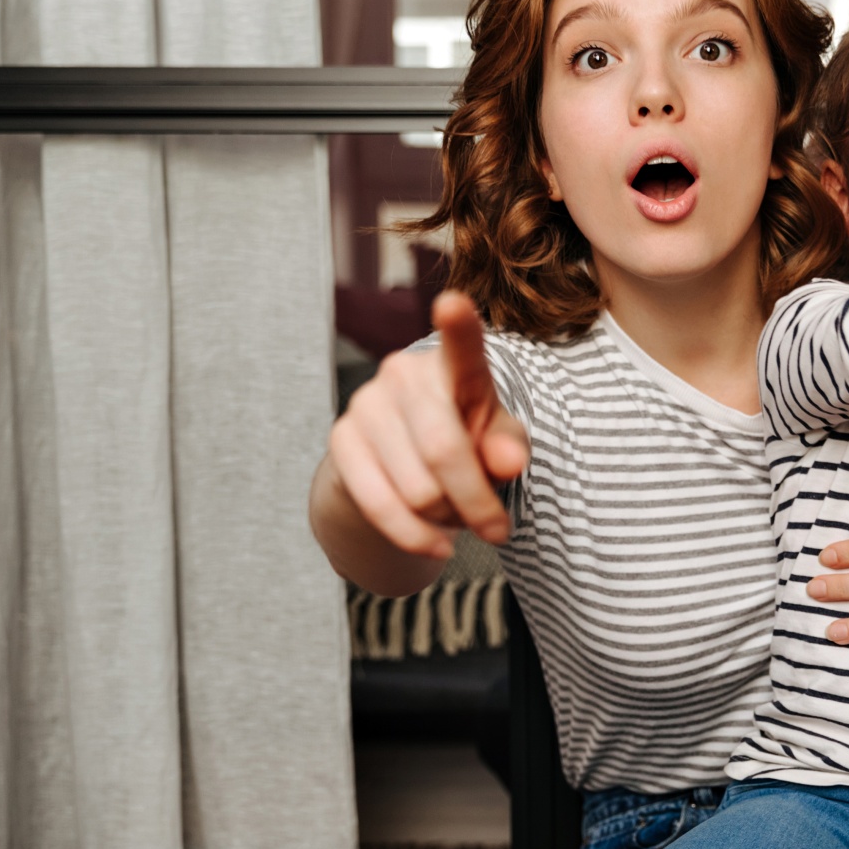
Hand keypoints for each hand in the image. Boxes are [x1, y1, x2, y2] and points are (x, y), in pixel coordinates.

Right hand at [326, 291, 529, 557]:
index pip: (461, 346)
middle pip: (444, 452)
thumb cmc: (465, 445)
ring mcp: (366, 403)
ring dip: (447, 519)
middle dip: (477, 504)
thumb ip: (508, 448)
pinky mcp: (341, 440)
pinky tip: (435, 545)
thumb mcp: (497, 445)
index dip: (458, 326)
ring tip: (455, 516)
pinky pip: (381, 506)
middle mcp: (404, 373)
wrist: (401, 470)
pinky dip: (416, 537)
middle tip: (498, 530)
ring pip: (417, 489)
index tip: (453, 303)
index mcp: (453, 366)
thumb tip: (508, 461)